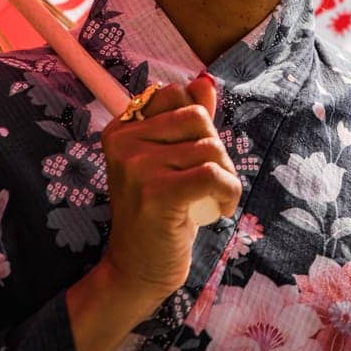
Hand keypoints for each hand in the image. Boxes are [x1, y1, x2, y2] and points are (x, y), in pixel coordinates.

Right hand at [98, 73, 241, 306]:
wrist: (137, 269)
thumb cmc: (159, 212)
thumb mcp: (171, 160)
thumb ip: (186, 119)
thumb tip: (204, 81)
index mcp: (121, 128)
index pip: (174, 94)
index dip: (197, 122)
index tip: (195, 155)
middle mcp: (124, 142)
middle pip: (196, 117)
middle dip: (215, 147)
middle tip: (212, 180)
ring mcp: (137, 166)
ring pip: (209, 147)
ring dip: (226, 173)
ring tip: (216, 196)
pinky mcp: (157, 192)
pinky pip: (212, 174)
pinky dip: (229, 190)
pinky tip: (223, 208)